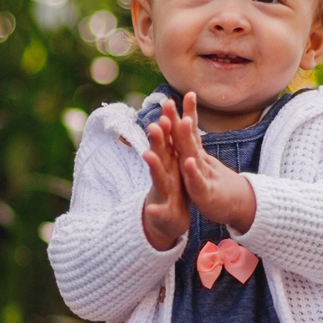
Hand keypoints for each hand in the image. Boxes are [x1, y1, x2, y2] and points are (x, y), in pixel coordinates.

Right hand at [141, 104, 188, 249]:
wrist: (167, 220)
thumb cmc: (173, 188)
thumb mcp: (174, 163)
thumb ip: (171, 142)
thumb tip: (170, 117)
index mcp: (170, 161)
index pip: (168, 138)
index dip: (169, 120)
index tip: (169, 102)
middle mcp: (163, 173)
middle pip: (160, 152)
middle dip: (158, 139)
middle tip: (156, 123)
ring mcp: (161, 192)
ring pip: (157, 177)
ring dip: (153, 166)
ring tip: (148, 155)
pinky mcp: (163, 211)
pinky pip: (160, 211)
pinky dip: (155, 210)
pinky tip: (151, 209)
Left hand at [170, 92, 256, 232]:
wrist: (239, 205)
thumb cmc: (217, 184)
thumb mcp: (201, 163)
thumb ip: (192, 143)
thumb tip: (186, 121)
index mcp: (194, 155)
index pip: (187, 131)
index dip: (182, 113)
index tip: (178, 94)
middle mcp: (198, 162)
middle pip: (187, 138)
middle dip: (179, 118)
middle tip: (169, 101)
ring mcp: (202, 176)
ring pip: (192, 155)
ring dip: (186, 139)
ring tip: (184, 121)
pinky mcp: (205, 193)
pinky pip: (197, 181)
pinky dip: (192, 172)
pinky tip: (188, 161)